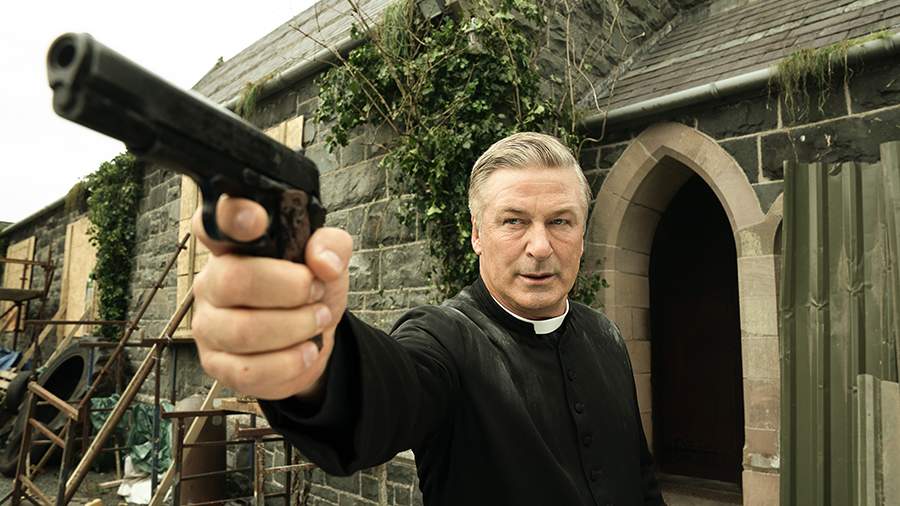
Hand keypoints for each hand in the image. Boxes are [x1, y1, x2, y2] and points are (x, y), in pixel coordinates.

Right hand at [190, 195, 350, 399]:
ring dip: (295, 327)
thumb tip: (323, 261)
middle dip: (289, 288)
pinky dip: (289, 362)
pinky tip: (306, 351)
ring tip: (317, 320)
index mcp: (233, 247)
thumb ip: (331, 246)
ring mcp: (209, 325)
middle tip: (315, 291)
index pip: (213, 223)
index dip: (230, 216)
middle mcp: (212, 282)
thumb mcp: (330, 261)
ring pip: (244, 331)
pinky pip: (249, 369)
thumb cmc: (310, 292)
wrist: (313, 341)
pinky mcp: (218, 364)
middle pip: (234, 280)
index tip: (257, 218)